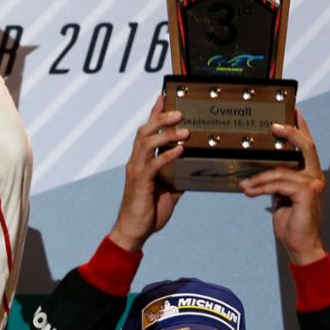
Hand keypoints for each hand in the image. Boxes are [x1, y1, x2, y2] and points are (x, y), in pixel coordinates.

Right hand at [108, 96, 187, 252]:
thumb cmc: (150, 211)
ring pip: (146, 144)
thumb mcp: (169, 190)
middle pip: (144, 132)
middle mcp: (136, 163)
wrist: (134, 231)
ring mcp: (137, 172)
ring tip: (184, 130)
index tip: (163, 98)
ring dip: (165, 134)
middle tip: (178, 112)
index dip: (154, 114)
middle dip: (160, 119)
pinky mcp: (141, 184)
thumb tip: (194, 168)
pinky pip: (154, 165)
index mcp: (142, 162)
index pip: (147, 132)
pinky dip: (167, 155)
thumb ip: (177, 176)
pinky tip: (180, 150)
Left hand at [243, 109, 326, 265]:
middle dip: (289, 133)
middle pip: (306, 146)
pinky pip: (279, 183)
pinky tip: (249, 191)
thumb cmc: (291, 220)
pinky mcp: (307, 194)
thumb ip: (275, 180)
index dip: (300, 127)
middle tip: (272, 126)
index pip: (306, 145)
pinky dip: (261, 187)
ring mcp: (313, 184)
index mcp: (309, 173)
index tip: (291, 111)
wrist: (300, 244)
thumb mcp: (280, 195)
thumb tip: (255, 170)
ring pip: (281, 169)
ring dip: (258, 177)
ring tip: (244, 185)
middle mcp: (315, 175)